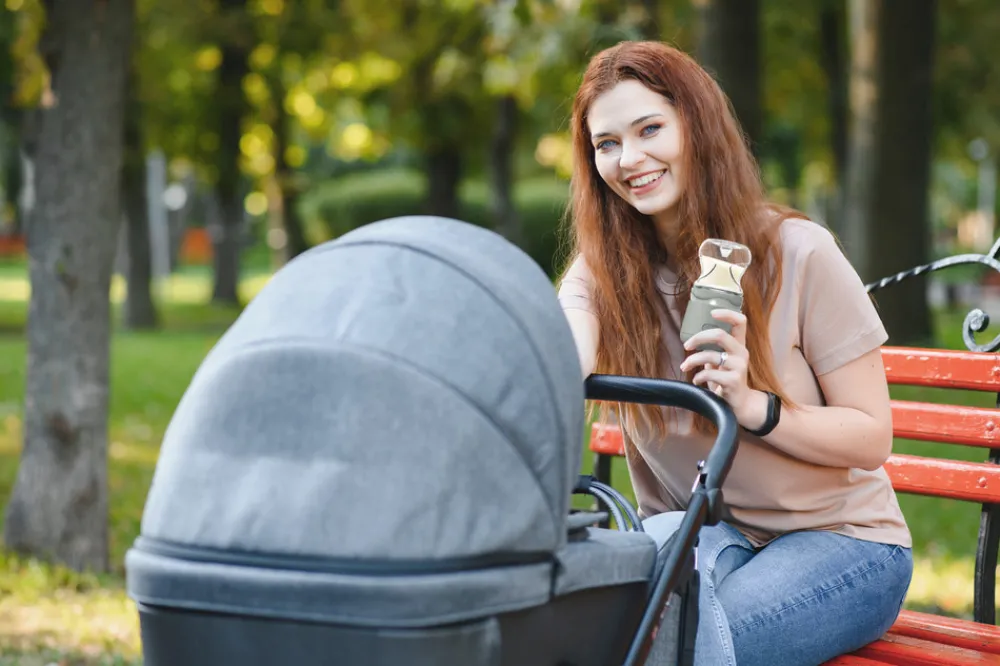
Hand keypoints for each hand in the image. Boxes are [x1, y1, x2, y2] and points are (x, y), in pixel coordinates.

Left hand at [679, 309, 766, 429]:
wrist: (739, 404)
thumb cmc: (726, 380)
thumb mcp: (721, 362)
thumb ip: (712, 350)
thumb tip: (693, 340)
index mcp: (739, 345)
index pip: (740, 322)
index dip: (727, 313)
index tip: (712, 313)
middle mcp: (741, 353)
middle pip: (720, 335)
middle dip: (698, 338)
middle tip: (686, 345)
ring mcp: (739, 367)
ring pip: (710, 356)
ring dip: (692, 361)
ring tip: (685, 367)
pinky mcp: (734, 381)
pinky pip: (709, 373)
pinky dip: (698, 377)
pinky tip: (696, 381)